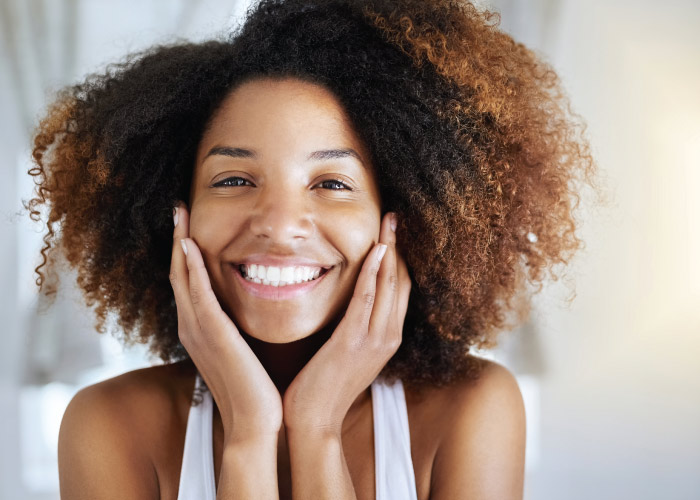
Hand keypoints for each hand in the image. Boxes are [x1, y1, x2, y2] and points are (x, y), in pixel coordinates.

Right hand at [169, 203, 282, 442]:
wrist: (254, 421)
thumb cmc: (253, 388)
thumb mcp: (240, 350)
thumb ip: (234, 329)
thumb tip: (241, 313)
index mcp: (199, 329)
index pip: (186, 281)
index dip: (183, 251)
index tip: (187, 225)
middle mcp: (191, 327)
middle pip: (177, 273)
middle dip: (176, 239)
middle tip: (178, 209)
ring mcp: (198, 330)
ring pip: (182, 277)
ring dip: (179, 244)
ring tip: (179, 215)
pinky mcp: (213, 334)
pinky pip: (198, 295)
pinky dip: (191, 269)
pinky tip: (189, 246)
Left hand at [282, 212, 411, 433]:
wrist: (314, 421)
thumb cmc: (325, 386)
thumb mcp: (349, 353)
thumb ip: (356, 328)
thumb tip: (351, 304)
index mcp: (388, 338)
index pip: (401, 289)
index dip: (400, 258)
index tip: (393, 232)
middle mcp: (388, 336)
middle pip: (402, 281)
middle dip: (399, 246)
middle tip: (395, 217)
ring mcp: (374, 340)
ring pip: (390, 285)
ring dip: (390, 250)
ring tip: (389, 222)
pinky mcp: (353, 342)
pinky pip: (367, 299)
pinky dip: (373, 272)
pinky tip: (375, 250)